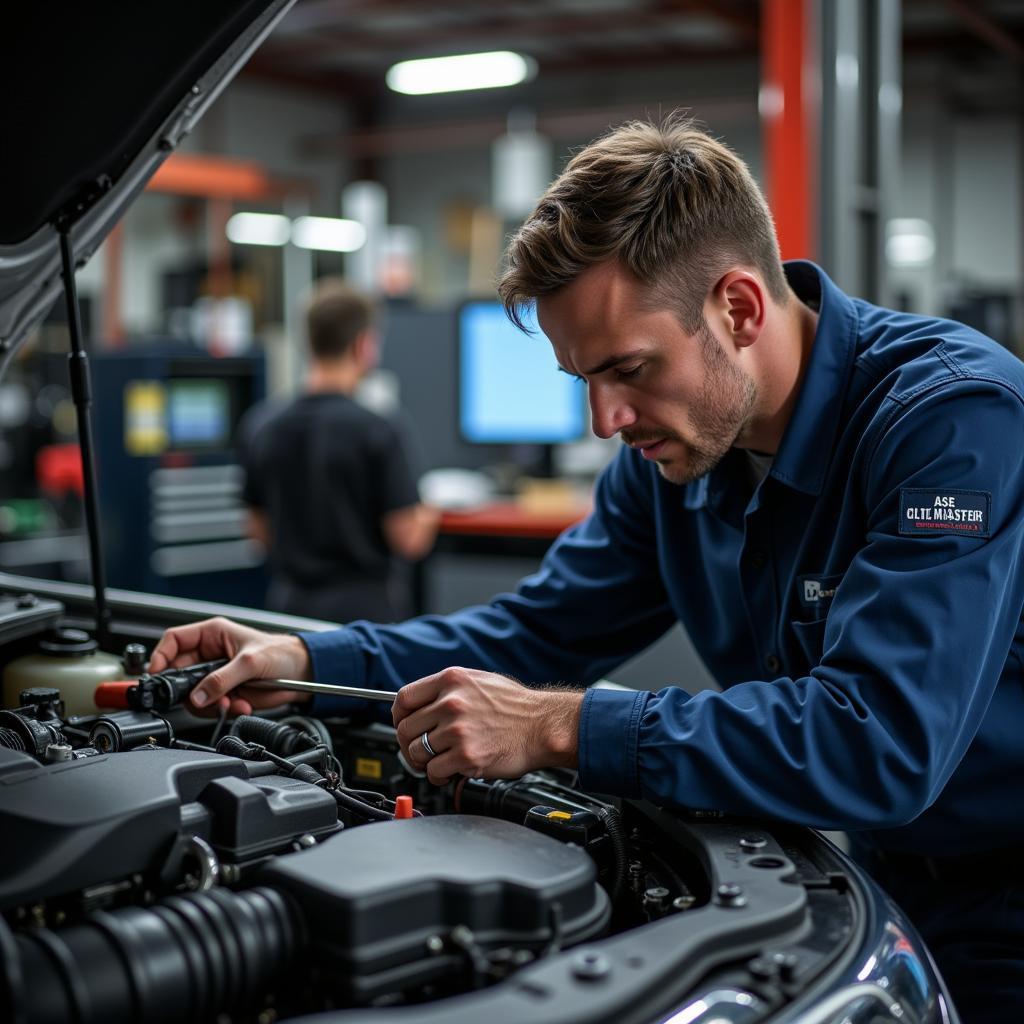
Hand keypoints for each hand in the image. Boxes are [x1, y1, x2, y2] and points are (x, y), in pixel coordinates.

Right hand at [149, 617, 312, 716]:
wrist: (302, 673)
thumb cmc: (281, 653)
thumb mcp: (250, 661)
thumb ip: (222, 678)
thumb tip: (198, 695)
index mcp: (212, 635)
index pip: (174, 640)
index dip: (161, 656)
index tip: (157, 674)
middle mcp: (210, 654)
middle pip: (179, 674)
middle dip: (190, 690)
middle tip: (201, 698)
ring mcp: (216, 675)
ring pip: (193, 695)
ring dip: (209, 704)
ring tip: (230, 702)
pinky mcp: (225, 693)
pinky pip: (210, 707)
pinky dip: (223, 710)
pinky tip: (241, 704)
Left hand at [392, 666, 581, 784]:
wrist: (543, 726)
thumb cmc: (516, 706)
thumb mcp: (478, 682)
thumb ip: (447, 690)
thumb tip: (419, 705)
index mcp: (452, 680)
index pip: (404, 698)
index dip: (398, 716)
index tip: (403, 726)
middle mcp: (452, 702)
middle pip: (405, 728)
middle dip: (409, 744)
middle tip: (420, 751)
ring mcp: (458, 730)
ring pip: (417, 752)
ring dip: (425, 762)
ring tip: (441, 760)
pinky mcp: (467, 756)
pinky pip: (434, 771)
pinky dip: (439, 776)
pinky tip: (452, 771)